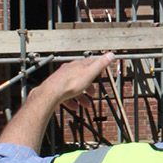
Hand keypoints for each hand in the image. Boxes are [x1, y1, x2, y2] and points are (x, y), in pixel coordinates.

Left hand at [0, 52, 115, 149]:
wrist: (51, 93)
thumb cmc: (70, 83)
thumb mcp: (90, 74)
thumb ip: (100, 65)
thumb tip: (111, 55)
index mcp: (78, 65)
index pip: (90, 62)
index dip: (97, 66)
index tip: (100, 69)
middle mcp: (69, 70)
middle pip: (82, 77)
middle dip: (89, 86)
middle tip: (93, 94)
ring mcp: (62, 79)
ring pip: (74, 87)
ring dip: (81, 96)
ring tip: (86, 105)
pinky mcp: (56, 88)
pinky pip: (66, 95)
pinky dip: (72, 101)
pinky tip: (74, 107)